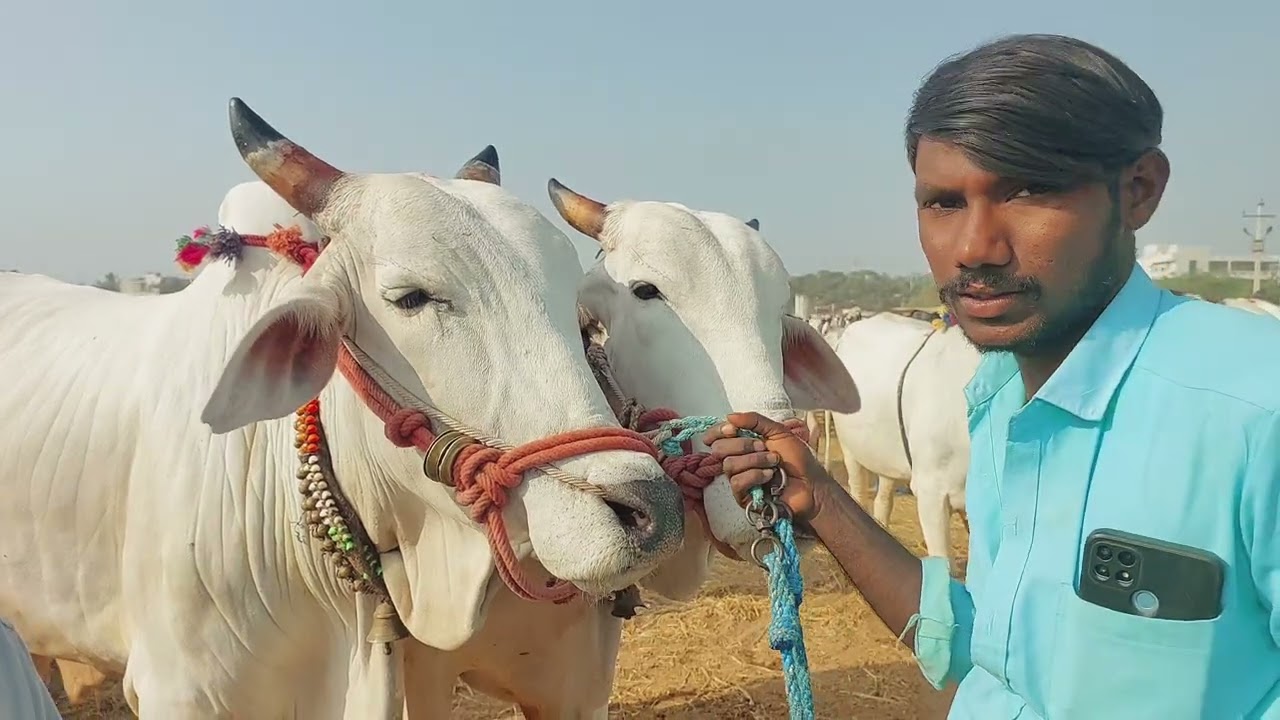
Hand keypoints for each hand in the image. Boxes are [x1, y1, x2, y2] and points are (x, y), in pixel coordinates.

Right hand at [701, 412, 834, 524]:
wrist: (810, 484)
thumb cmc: (797, 459)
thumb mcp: (778, 432)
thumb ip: (754, 420)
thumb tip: (730, 416)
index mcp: (742, 443)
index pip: (716, 436)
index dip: (719, 431)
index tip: (733, 429)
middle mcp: (737, 460)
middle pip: (719, 449)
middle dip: (743, 445)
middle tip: (764, 447)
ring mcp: (739, 479)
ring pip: (729, 465)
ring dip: (755, 460)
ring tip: (774, 462)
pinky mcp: (743, 496)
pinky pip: (737, 482)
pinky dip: (754, 475)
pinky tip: (769, 476)